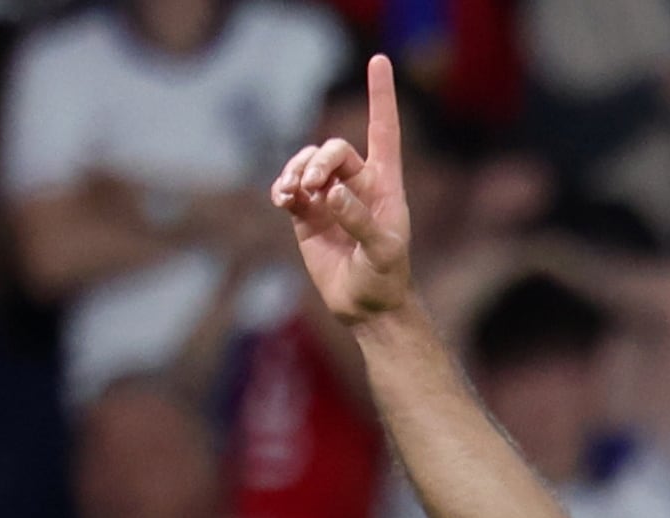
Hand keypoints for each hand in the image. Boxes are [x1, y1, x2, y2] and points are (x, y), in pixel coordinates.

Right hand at [270, 55, 410, 322]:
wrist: (366, 305)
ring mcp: (330, 196)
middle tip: (314, 184)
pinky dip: (282, 187)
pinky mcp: (307, 213)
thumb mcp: (382, 252)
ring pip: (306, 163)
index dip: (381, 96)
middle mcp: (358, 183)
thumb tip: (330, 193)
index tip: (379, 59)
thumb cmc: (386, 277)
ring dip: (297, 171)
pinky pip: (288, 187)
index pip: (384, 130)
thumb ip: (359, 221)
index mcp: (387, 184)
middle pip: (334, 149)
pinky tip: (284, 200)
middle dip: (320, 160)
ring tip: (295, 194)